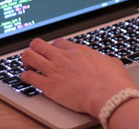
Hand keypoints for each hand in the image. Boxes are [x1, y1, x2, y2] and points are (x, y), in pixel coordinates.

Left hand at [20, 38, 137, 116]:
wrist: (108, 95)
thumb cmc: (113, 82)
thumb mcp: (113, 64)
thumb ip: (106, 61)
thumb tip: (109, 62)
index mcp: (78, 51)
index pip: (57, 43)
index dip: (53, 48)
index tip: (53, 53)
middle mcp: (63, 57)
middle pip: (38, 44)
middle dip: (35, 49)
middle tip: (36, 56)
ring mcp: (54, 70)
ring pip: (29, 56)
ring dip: (26, 60)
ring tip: (27, 65)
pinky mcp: (49, 86)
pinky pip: (29, 77)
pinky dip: (25, 77)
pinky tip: (25, 79)